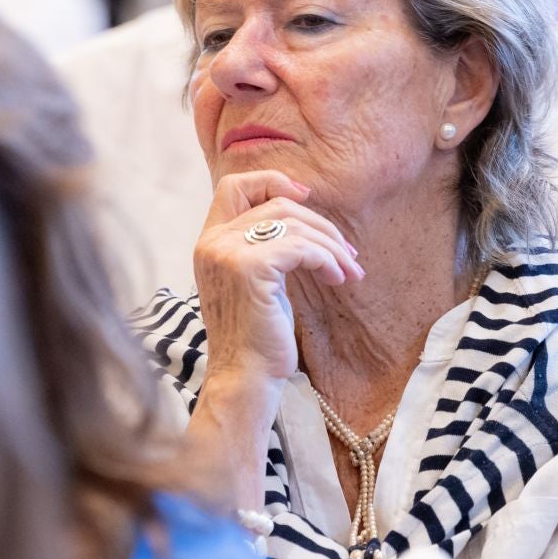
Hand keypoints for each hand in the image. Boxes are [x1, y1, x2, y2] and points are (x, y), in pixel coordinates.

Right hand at [194, 171, 363, 390]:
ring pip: (293, 223)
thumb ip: (260, 248)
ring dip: (331, 245)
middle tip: (347, 252)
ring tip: (349, 270)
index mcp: (208, 242)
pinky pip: (301, 247)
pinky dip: (327, 259)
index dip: (271, 180)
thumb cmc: (255, 337)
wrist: (244, 378)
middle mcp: (212, 242)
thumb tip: (302, 219)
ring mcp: (227, 253)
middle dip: (320, 224)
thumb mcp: (253, 282)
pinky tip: (337, 278)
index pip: (232, 186)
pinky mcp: (249, 268)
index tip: (306, 195)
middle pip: (276, 204)